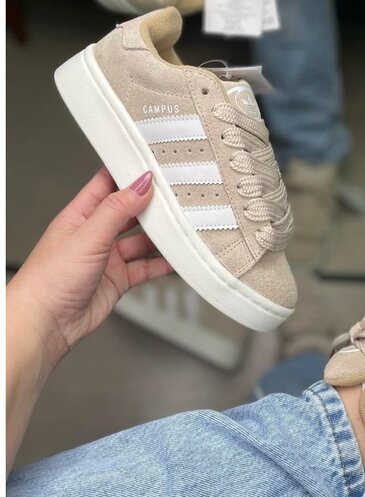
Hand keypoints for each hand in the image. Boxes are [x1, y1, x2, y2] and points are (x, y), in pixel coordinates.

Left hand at [7, 168, 172, 366]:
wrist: (47, 323)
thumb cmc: (50, 279)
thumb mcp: (88, 235)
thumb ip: (117, 209)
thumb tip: (140, 185)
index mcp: (80, 215)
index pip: (107, 185)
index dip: (129, 175)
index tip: (153, 168)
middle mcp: (94, 234)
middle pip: (129, 213)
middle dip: (151, 206)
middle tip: (175, 199)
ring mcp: (107, 258)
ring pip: (140, 242)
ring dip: (159, 237)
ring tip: (180, 229)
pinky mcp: (118, 280)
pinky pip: (145, 268)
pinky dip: (161, 264)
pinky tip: (175, 260)